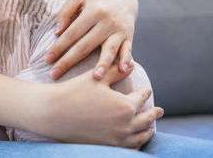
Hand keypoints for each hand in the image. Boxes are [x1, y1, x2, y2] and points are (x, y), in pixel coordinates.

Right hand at [35, 65, 162, 148]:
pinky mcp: (107, 148)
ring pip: (140, 136)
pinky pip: (128, 148)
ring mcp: (117, 139)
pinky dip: (136, 144)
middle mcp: (125, 125)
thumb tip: (131, 65)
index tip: (147, 91)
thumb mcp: (97, 78)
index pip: (141, 98)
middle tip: (159, 110)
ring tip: (151, 128)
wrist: (53, 113)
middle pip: (146, 119)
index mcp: (125, 106)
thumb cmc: (74, 91)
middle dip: (153, 113)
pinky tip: (135, 141)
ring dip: (147, 131)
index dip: (144, 93)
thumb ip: (116, 71)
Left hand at [45, 0, 137, 79]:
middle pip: (85, 45)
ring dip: (103, 64)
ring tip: (95, 77)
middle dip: (69, 61)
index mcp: (93, 11)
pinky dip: (126, 60)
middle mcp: (107, 21)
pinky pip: (128, 50)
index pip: (72, 33)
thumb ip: (65, 12)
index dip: (58, 47)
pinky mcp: (129, 37)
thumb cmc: (95, 0)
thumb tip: (57, 31)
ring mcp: (119, 30)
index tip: (47, 59)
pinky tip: (123, 70)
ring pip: (109, 49)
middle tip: (54, 74)